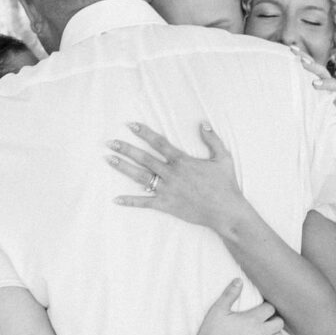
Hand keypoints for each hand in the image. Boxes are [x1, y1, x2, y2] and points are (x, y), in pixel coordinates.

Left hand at [107, 121, 246, 235]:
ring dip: (124, 168)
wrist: (226, 211)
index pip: (159, 142)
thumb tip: (203, 123)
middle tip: (110, 142)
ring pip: (141, 176)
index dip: (144, 133)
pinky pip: (145, 202)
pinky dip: (130, 201)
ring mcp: (167, 190)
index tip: (131, 125)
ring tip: (109, 159)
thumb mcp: (223, 158)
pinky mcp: (166, 205)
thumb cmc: (225, 185)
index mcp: (182, 161)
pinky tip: (116, 199)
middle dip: (126, 149)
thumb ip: (212, 139)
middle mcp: (172, 173)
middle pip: (144, 158)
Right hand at [196, 279, 284, 334]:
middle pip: (279, 323)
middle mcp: (260, 333)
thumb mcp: (219, 309)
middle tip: (265, 318)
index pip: (270, 308)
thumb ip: (230, 294)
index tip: (261, 307)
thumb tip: (239, 280)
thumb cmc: (212, 331)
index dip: (266, 306)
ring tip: (268, 330)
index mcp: (252, 319)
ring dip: (276, 332)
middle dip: (274, 318)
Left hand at [289, 46, 335, 109]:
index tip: (291, 48)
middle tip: (301, 62)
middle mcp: (332, 86)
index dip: (303, 56)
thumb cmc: (323, 114)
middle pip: (322, 72)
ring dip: (325, 83)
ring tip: (314, 84)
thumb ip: (297, 96)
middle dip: (312, 66)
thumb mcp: (309, 103)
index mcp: (321, 82)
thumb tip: (272, 89)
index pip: (312, 66)